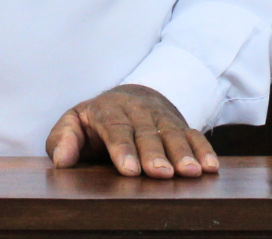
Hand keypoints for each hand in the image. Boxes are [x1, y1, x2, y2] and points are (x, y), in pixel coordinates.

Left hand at [45, 84, 219, 177]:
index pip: (115, 127)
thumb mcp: (74, 123)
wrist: (130, 97)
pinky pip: (194, 135)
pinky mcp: (180, 125)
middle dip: (154, 153)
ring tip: (191, 172)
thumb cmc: (96, 120)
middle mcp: (138, 110)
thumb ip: (63, 139)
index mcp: (109, 110)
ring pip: (172, 134)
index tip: (129, 169)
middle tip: (161, 173)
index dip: (122, 148)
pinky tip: (210, 167)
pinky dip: (204, 150)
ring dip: (183, 153)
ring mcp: (161, 117)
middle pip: (146, 132)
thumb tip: (61, 161)